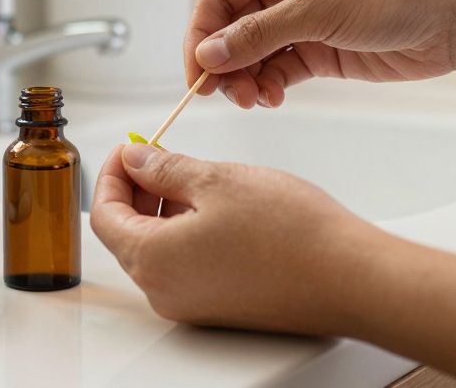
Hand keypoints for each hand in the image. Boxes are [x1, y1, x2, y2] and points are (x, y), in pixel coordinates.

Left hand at [89, 143, 385, 334]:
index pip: (102, 215)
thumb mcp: (216, 181)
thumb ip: (165, 169)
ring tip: (193, 175)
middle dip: (136, 190)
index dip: (111, 174)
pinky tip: (215, 206)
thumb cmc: (292, 234)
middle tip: (159, 154)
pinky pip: (186, 265)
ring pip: (158, 249)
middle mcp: (165, 292)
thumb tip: (135, 160)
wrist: (352, 278)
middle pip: (126, 234)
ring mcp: (194, 305)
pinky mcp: (222, 307)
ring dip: (163, 209)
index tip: (129, 148)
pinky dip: (186, 231)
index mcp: (153, 261)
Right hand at [184, 0, 455, 108]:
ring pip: (251, 54)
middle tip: (225, 94)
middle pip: (230, 29)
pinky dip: (269, 86)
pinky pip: (277, 70)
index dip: (200, 33)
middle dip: (223, 63)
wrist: (450, 18)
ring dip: (245, 79)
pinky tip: (272, 98)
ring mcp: (300, 21)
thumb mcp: (315, 10)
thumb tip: (207, 56)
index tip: (196, 71)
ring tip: (255, 99)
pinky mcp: (318, 50)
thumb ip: (257, 35)